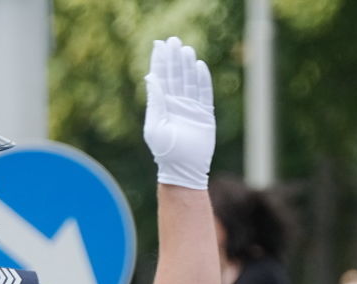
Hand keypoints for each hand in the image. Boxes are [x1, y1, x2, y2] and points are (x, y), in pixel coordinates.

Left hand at [143, 36, 214, 189]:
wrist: (183, 170)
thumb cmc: (165, 152)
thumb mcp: (155, 126)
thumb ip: (155, 101)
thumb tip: (151, 78)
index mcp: (162, 106)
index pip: (161, 78)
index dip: (160, 61)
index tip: (159, 45)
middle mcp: (176, 104)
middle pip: (176, 75)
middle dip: (174, 58)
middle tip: (174, 41)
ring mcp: (191, 108)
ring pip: (190, 81)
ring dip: (188, 65)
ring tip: (186, 50)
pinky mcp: (205, 115)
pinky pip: (204, 93)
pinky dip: (203, 80)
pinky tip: (199, 66)